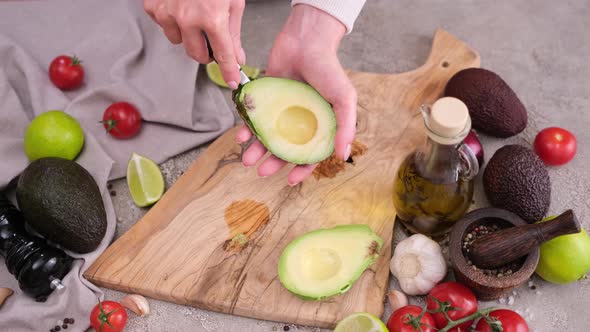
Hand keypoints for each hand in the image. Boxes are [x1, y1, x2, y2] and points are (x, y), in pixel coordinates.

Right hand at [144, 0, 245, 88]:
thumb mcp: (233, 3)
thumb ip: (234, 34)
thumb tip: (237, 58)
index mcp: (212, 18)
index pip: (223, 55)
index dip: (229, 71)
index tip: (231, 81)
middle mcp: (188, 19)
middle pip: (197, 55)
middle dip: (207, 52)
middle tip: (212, 38)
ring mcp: (168, 14)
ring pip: (178, 41)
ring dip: (188, 34)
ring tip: (194, 13)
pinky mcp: (153, 7)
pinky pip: (164, 25)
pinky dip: (172, 19)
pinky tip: (179, 6)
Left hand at [236, 5, 356, 185]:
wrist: (305, 40)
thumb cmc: (329, 69)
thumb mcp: (344, 98)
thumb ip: (345, 127)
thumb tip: (343, 156)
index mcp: (321, 125)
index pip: (311, 153)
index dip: (302, 169)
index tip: (290, 181)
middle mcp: (301, 121)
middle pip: (286, 149)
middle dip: (274, 163)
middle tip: (261, 172)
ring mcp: (282, 111)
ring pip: (268, 137)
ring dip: (257, 151)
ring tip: (246, 160)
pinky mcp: (267, 100)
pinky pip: (255, 118)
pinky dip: (247, 128)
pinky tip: (241, 135)